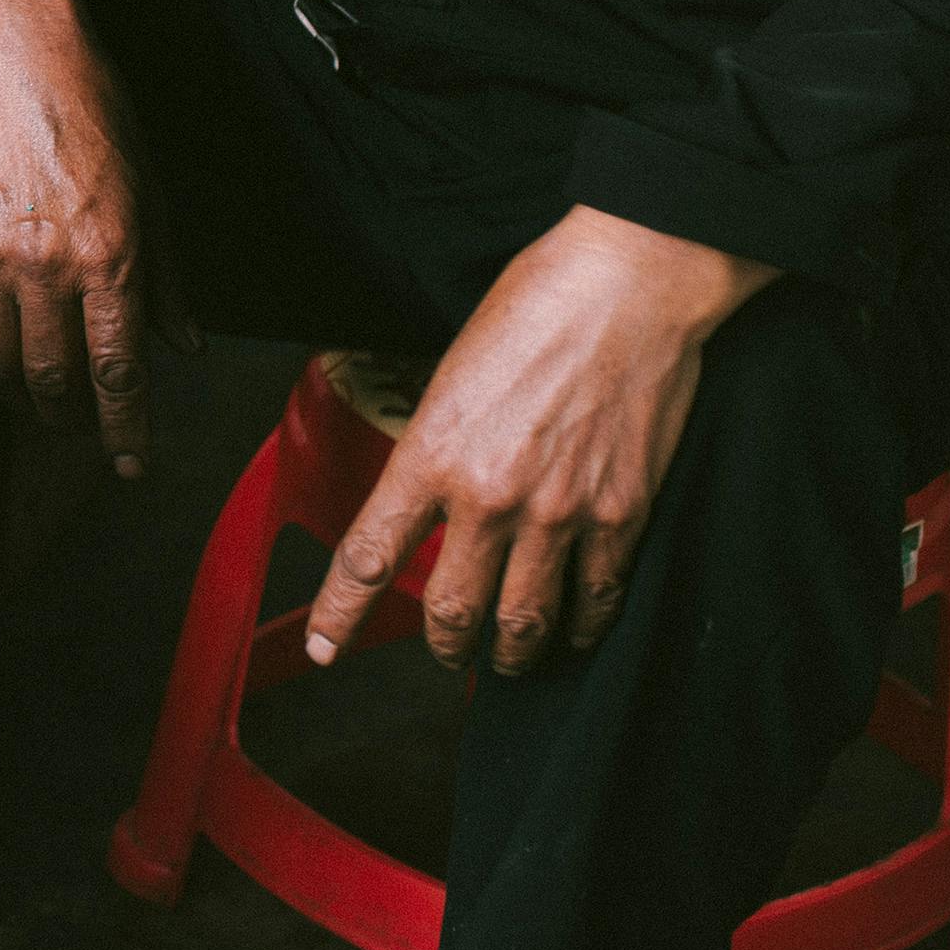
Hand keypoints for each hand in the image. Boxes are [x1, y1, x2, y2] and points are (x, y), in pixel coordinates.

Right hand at [0, 0, 166, 476]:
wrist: (16, 61)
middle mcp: (48, 267)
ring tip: (41, 393)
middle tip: (83, 427)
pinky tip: (1, 342)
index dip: (126, 430)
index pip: (119, 373)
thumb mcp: (152, 197)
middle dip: (72, 420)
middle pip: (53, 383)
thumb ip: (165, 282)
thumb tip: (181, 347)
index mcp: (109, 257)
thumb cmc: (93, 117)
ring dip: (24, 393)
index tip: (129, 464)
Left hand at [303, 206, 777, 675]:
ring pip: (524, 624)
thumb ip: (437, 447)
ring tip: (506, 660)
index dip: (340, 613)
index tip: (325, 647)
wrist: (624, 289)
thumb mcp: (449, 377)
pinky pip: (596, 599)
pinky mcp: (621, 515)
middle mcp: (489, 497)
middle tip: (444, 651)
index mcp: (431, 455)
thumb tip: (430, 497)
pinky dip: (580, 628)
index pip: (368, 556)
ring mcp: (559, 513)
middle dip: (443, 645)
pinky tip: (573, 631)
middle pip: (453, 612)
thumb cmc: (532, 311)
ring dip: (510, 655)